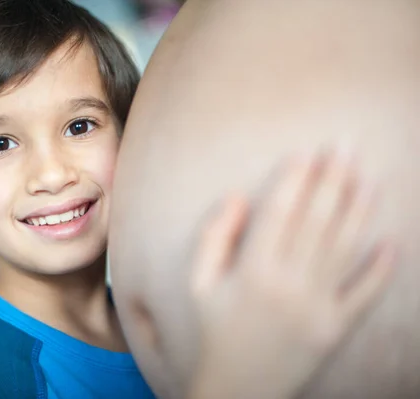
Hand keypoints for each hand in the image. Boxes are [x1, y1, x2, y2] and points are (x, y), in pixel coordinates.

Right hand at [188, 149, 396, 398]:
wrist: (237, 388)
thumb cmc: (213, 329)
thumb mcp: (198, 283)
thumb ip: (213, 237)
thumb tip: (238, 196)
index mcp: (253, 271)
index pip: (281, 212)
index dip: (295, 179)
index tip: (307, 151)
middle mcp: (290, 285)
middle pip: (318, 221)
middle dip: (333, 180)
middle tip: (347, 146)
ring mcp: (317, 307)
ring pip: (345, 248)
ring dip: (359, 210)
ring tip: (369, 177)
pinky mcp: (335, 329)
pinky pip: (364, 295)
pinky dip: (380, 270)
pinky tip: (392, 242)